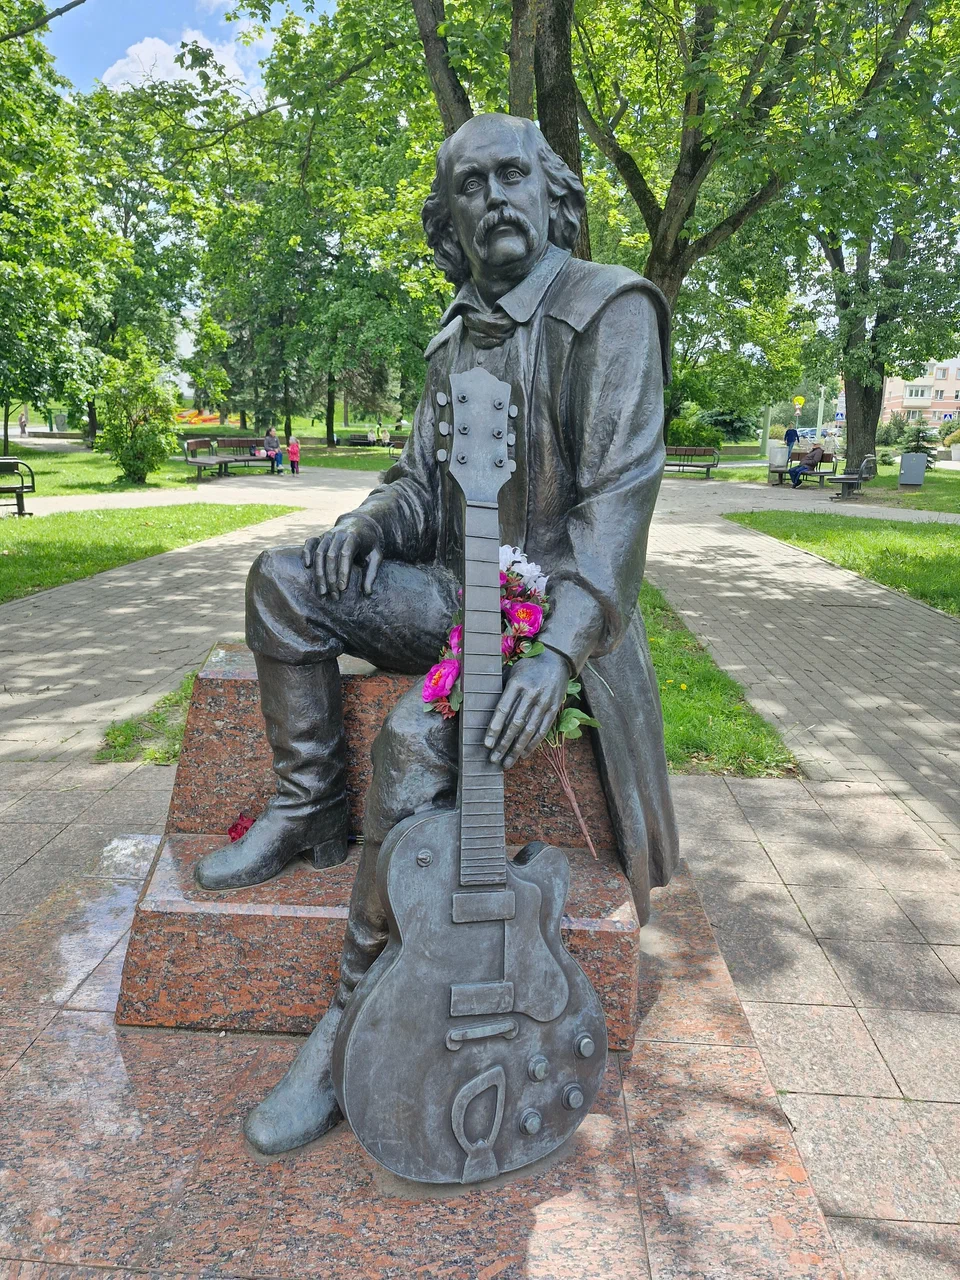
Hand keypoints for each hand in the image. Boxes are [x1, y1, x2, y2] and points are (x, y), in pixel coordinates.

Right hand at [302, 517, 382, 597]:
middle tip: (334, 595)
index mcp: (353, 537)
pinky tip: (307, 566)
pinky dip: (306, 553)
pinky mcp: (320, 537)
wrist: (359, 524)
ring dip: (319, 574)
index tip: (343, 589)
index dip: (343, 572)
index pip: (346, 554)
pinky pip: (310, 543)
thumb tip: (368, 592)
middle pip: (331, 556)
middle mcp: (338, 535)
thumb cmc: (368, 544)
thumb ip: (372, 573)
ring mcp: (327, 535)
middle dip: (331, 578)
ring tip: (322, 592)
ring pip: (319, 553)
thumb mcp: (376, 556)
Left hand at [485, 649, 569, 769]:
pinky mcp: (554, 708)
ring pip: (529, 730)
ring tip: (507, 762)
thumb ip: (500, 689)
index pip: (503, 709)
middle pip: (515, 724)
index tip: (486, 744)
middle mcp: (531, 693)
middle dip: (503, 744)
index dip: (494, 728)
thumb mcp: (512, 671)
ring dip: (516, 749)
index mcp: (517, 683)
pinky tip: (523, 754)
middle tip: (493, 759)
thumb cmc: (528, 668)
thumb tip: (482, 708)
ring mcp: (544, 701)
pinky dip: (532, 744)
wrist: (557, 660)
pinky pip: (543, 730)